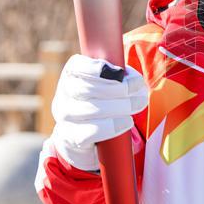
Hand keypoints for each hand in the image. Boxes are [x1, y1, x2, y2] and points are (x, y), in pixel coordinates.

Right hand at [51, 54, 147, 170]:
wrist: (84, 131)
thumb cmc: (102, 99)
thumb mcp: (108, 81)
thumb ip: (119, 75)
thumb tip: (134, 80)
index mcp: (72, 73)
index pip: (79, 67)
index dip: (100, 70)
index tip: (121, 73)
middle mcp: (64, 93)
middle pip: (88, 89)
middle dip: (119, 90)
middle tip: (139, 93)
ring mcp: (64, 116)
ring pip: (92, 110)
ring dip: (121, 108)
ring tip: (136, 106)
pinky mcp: (70, 136)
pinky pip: (91, 132)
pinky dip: (113, 127)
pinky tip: (126, 122)